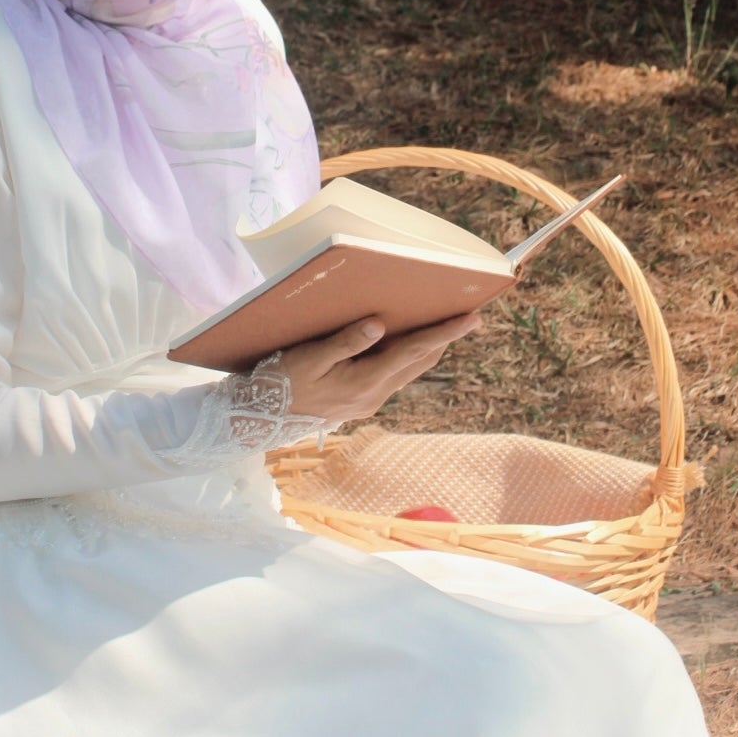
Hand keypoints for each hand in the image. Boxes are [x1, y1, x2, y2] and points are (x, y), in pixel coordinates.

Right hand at [277, 313, 480, 426]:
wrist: (265, 419)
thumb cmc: (283, 382)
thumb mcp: (310, 358)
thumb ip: (345, 342)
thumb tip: (379, 325)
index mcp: (365, 381)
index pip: (413, 351)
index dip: (444, 333)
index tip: (472, 318)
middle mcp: (374, 395)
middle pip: (419, 362)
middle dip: (445, 339)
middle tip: (469, 317)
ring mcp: (369, 401)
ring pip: (410, 371)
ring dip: (429, 350)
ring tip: (446, 328)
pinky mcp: (362, 402)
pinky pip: (395, 376)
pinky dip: (409, 358)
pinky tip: (408, 346)